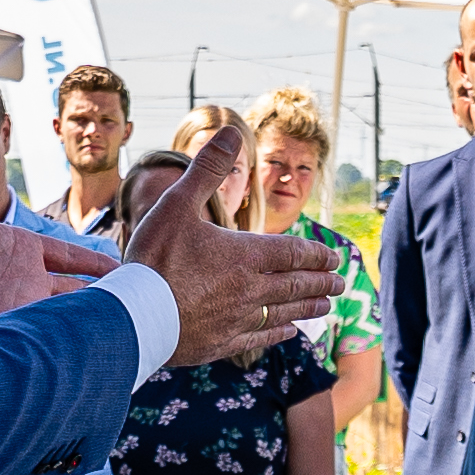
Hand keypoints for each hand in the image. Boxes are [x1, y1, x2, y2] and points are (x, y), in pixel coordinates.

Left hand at [0, 138, 122, 333]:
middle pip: (76, 288)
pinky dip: (71, 337)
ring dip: (94, 315)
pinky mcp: (10, 329)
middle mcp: (23, 280)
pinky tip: (96, 339)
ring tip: (129, 320)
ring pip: (68, 312)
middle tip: (139, 297)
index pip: (68, 255)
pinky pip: (48, 334)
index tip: (121, 266)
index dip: (94, 261)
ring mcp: (18, 307)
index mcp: (17, 249)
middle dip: (105, 292)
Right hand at [127, 127, 346, 364]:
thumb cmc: (153, 258)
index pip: (293, 253)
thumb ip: (207, 169)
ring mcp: (238, 319)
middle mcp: (250, 288)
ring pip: (285, 312)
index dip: (316, 255)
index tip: (334, 258)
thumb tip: (231, 131)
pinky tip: (290, 332)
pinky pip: (261, 337)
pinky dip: (279, 333)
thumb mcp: (176, 204)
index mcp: (245, 255)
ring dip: (309, 308)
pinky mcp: (223, 343)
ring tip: (327, 307)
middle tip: (341, 283)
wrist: (133, 316)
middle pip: (296, 284)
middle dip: (321, 282)